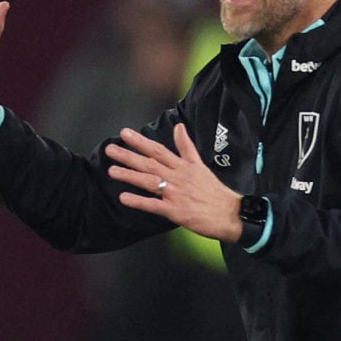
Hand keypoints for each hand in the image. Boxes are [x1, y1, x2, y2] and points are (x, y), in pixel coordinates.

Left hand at [106, 123, 244, 242]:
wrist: (230, 213)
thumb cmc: (215, 191)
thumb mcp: (201, 165)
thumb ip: (187, 147)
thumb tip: (179, 126)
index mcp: (184, 166)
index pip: (159, 150)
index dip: (141, 142)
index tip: (125, 133)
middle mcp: (179, 177)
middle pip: (150, 163)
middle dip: (129, 155)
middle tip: (111, 149)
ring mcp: (176, 194)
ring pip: (149, 182)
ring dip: (129, 175)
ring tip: (111, 171)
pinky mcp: (175, 211)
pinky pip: (154, 205)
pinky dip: (138, 201)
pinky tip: (124, 197)